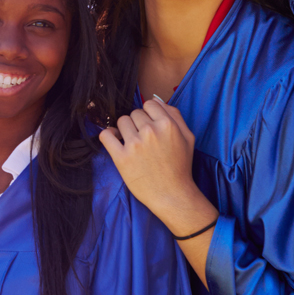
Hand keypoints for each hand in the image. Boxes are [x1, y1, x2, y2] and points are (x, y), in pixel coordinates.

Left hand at [97, 96, 213, 235]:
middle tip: (144, 139)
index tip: (150, 126)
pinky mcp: (121, 157)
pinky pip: (106, 135)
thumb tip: (157, 100)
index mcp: (168, 125)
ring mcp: (135, 144)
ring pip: (120, 122)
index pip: (148, 104)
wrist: (172, 194)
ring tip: (133, 143)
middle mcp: (151, 131)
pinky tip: (116, 142)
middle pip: (134, 113)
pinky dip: (108, 136)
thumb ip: (175, 115)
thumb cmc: (180, 166)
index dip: (149, 114)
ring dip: (124, 131)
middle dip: (137, 124)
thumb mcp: (187, 137)